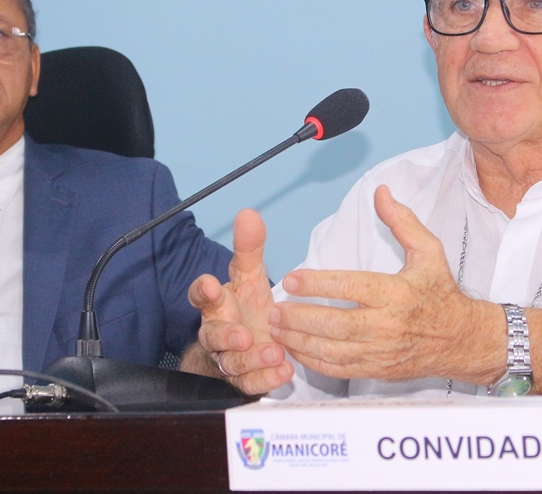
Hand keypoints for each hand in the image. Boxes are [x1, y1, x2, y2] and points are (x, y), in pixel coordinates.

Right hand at [185, 209, 292, 394]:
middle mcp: (219, 331)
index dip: (203, 291)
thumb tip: (249, 213)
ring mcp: (229, 357)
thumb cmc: (245, 306)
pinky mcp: (243, 379)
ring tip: (275, 353)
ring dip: (252, 359)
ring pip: (232, 362)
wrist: (248, 344)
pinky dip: (266, 380)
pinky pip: (250, 383)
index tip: (210, 286)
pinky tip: (284, 372)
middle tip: (244, 335)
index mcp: (218, 304)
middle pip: (214, 335)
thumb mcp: (249, 275)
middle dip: (227, 336)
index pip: (201, 296)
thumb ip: (249, 248)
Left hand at [269, 185, 502, 384]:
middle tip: (274, 309)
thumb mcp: (429, 251)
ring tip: (277, 327)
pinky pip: (338, 369)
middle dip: (300, 317)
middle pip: (335, 324)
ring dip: (299, 340)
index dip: (318, 284)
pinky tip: (295, 349)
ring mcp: (381, 351)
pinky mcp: (376, 369)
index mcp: (398, 293)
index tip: (291, 278)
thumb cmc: (441, 292)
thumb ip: (401, 221)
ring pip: (332, 350)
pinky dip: (312, 361)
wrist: (461, 339)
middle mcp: (388, 325)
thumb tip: (380, 193)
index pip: (352, 287)